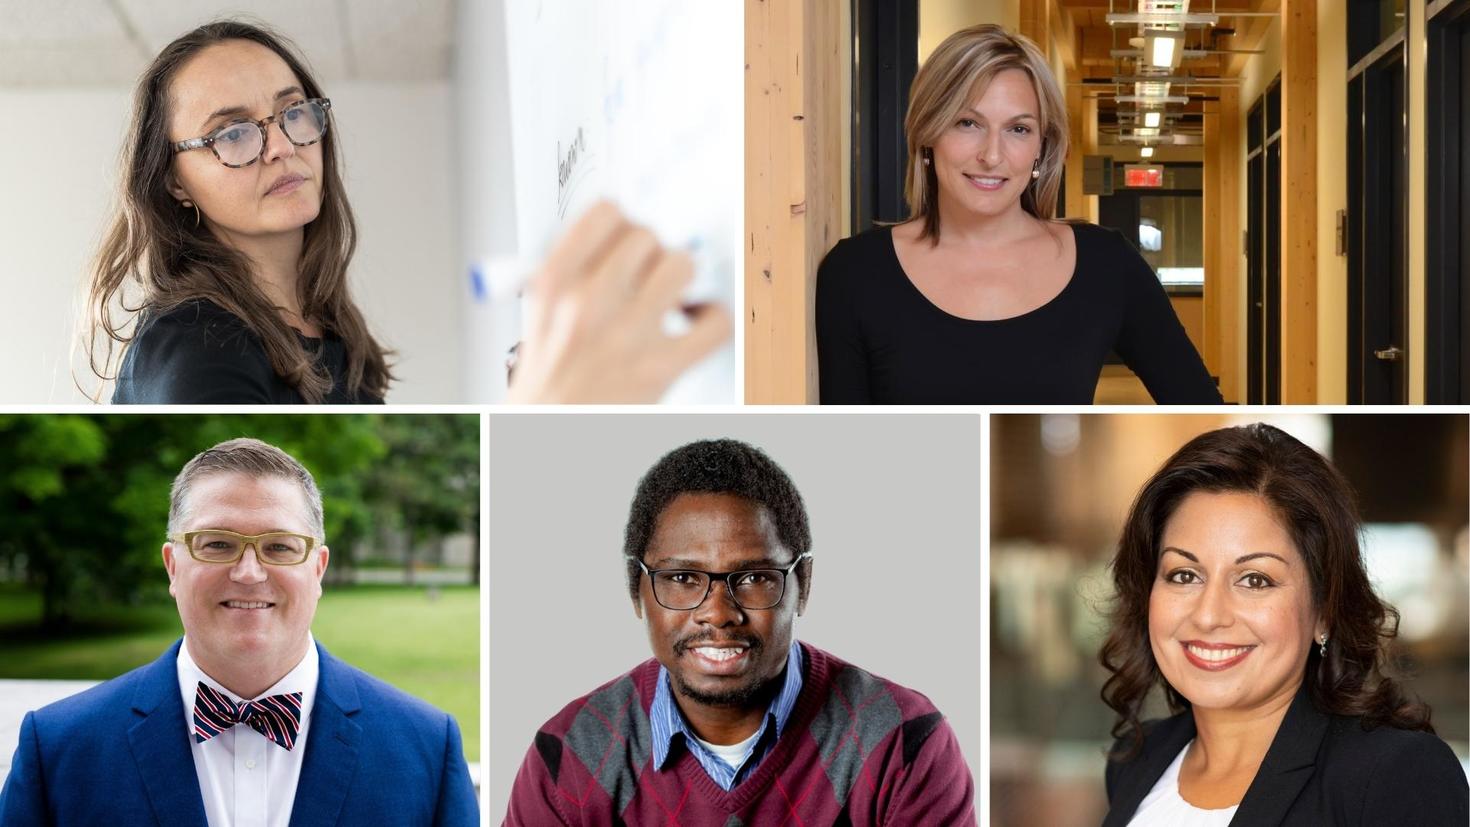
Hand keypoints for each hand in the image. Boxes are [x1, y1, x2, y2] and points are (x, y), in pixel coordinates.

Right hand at [505, 201, 731, 403]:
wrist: (547, 440)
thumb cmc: (546, 385)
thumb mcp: (537, 317)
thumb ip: (574, 275)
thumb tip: (621, 241)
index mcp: (553, 284)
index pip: (607, 214)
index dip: (626, 224)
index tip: (628, 240)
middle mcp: (587, 302)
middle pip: (647, 236)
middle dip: (655, 255)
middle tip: (650, 276)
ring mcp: (626, 334)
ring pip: (682, 266)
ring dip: (683, 279)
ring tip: (673, 299)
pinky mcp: (660, 367)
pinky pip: (716, 321)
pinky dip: (715, 318)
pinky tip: (698, 324)